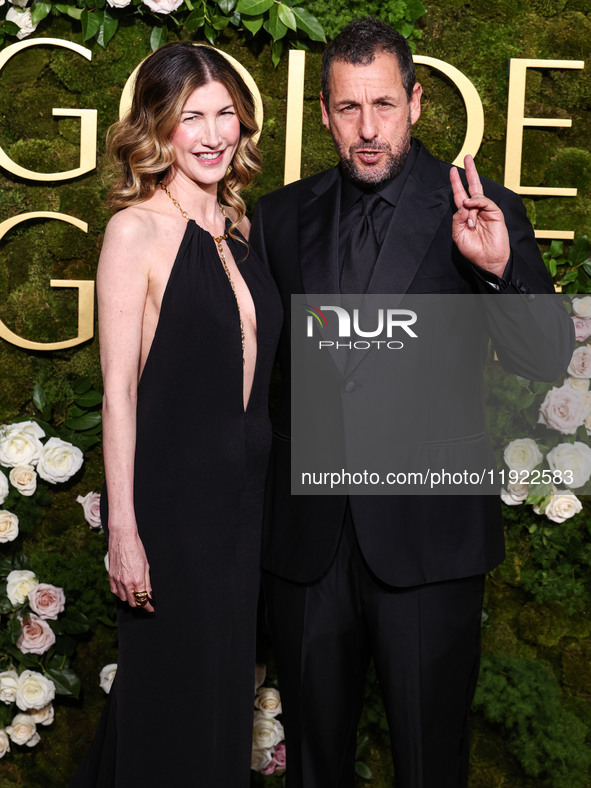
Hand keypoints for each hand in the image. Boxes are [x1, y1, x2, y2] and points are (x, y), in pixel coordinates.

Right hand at [108, 528, 153, 612]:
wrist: (122, 538)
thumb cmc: (136, 548)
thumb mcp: (146, 566)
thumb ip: (147, 582)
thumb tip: (150, 594)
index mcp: (137, 580)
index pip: (142, 600)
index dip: (147, 607)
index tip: (150, 608)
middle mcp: (126, 583)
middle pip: (132, 602)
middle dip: (139, 603)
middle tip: (144, 600)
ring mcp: (117, 580)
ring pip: (123, 598)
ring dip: (130, 599)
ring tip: (135, 594)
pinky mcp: (111, 576)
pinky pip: (114, 591)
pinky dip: (120, 593)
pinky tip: (125, 590)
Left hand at [449, 155, 510, 276]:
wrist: (488, 259)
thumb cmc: (473, 250)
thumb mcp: (458, 235)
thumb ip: (457, 219)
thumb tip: (463, 205)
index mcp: (466, 214)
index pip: (460, 195)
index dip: (456, 183)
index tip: (452, 171)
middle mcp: (476, 209)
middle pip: (473, 186)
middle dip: (469, 172)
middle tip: (467, 157)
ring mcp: (486, 210)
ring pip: (476, 197)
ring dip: (469, 208)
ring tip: (471, 224)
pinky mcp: (495, 212)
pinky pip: (484, 202)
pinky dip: (477, 203)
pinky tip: (472, 208)